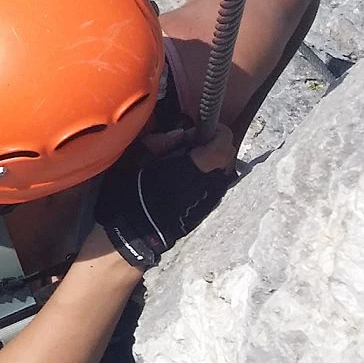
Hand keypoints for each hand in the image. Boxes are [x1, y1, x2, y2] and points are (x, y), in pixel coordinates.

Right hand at [95, 135, 235, 269]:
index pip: (224, 138)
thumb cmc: (135, 191)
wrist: (136, 232)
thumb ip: (163, 142)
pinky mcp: (209, 209)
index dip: (212, 130)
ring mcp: (214, 196)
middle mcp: (214, 180)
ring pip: (223, 169)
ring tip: (186, 164)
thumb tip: (180, 135)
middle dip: (212, 145)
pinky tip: (185, 181)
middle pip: (228, 153)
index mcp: (199, 164)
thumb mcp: (141, 157)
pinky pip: (215, 184)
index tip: (194, 130)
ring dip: (210, 162)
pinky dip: (206, 177)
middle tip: (187, 146)